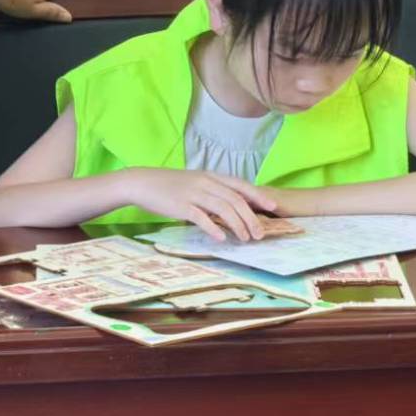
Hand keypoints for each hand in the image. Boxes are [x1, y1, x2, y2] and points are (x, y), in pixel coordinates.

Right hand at [124, 169, 278, 241]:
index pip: (240, 185)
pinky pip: (201, 217)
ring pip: (223, 209)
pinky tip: (221, 238)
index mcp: (210, 176)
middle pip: (236, 199)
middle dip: (251, 217)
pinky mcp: (181, 205)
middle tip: (260, 234)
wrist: (143, 183)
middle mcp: (205, 182)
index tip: (273, 207)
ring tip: (245, 239)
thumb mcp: (194, 182)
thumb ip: (212, 191)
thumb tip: (230, 206)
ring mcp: (194, 193)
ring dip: (237, 225)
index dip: (258, 196)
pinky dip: (213, 228)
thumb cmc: (169, 185)